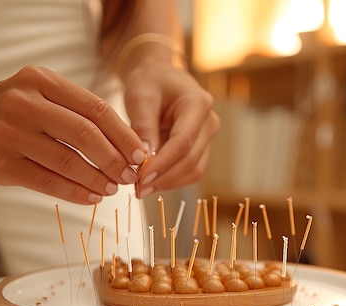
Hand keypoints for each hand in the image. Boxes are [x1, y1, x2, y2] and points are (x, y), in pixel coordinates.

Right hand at [0, 66, 145, 203]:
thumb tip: (126, 146)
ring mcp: (8, 134)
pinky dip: (76, 192)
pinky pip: (48, 182)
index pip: (95, 109)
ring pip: (68, 162)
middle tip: (129, 175)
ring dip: (97, 179)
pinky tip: (92, 197)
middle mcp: (23, 103)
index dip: (123, 135)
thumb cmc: (15, 108)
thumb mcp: (44, 94)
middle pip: (84, 135)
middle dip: (114, 159)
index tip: (140, 153)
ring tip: (113, 188)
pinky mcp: (1, 165)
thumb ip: (78, 112)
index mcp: (41, 80)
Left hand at [122, 62, 219, 197]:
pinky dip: (170, 179)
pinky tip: (149, 181)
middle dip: (164, 178)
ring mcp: (207, 136)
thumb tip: (142, 159)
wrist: (158, 75)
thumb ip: (143, 127)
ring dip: (168, 183)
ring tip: (141, 188)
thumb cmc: (149, 81)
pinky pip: (189, 170)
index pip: (182, 142)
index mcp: (198, 103)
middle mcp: (209, 121)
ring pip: (193, 170)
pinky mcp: (200, 147)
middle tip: (137, 189)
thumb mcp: (140, 97)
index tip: (140, 178)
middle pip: (191, 160)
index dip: (162, 164)